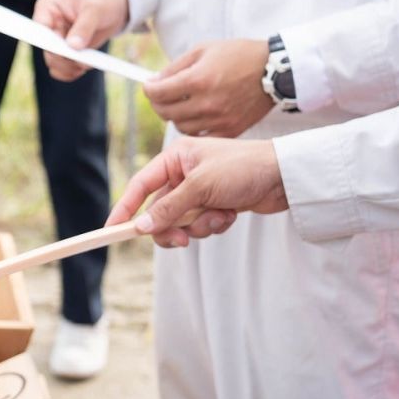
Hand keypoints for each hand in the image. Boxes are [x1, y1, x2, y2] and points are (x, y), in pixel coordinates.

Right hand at [32, 0, 129, 80]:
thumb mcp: (95, 7)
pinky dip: (70, 72)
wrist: (115, 5)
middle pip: (47, 49)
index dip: (48, 41)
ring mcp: (57, 40)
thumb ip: (84, 26)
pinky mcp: (67, 52)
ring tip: (84, 65)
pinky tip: (82, 69)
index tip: (62, 49)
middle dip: (62, 58)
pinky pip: (62, 68)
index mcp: (47, 8)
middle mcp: (49, 26)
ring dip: (68, 67)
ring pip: (54, 62)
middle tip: (79, 62)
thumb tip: (73, 47)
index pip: (39, 28)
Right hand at [107, 136, 287, 247]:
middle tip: (181, 240)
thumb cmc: (244, 168)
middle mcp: (183, 173)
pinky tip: (230, 214)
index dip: (124, 208)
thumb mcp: (201, 187)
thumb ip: (168, 208)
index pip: (140, 186)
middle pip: (158, 210)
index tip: (111, 229)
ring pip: (180, 222)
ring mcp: (199, 191)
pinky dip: (213, 225)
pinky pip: (200, 225)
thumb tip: (140, 227)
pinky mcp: (214, 204)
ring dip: (198, 226)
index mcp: (175, 158)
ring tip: (220, 216)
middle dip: (172, 226)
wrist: (287, 176)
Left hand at [143, 39, 272, 136]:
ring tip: (181, 104)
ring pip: (180, 126)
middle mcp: (207, 103)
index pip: (158, 92)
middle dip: (158, 102)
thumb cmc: (238, 55)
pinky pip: (200, 136)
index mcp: (198, 80)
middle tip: (161, 95)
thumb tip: (153, 82)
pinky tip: (196, 116)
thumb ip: (175, 67)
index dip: (148, 88)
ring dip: (175, 116)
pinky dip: (193, 127)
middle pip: (165, 112)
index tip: (149, 85)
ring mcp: (219, 119)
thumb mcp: (203, 50)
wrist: (275, 71)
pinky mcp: (230, 130)